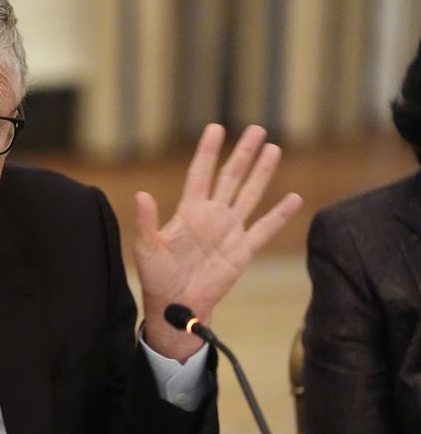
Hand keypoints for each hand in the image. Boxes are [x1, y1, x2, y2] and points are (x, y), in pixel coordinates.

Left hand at [133, 124, 301, 361]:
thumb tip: (141, 195)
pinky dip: (279, 215)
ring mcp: (229, 231)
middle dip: (243, 153)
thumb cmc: (157, 276)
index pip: (201, 173)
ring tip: (273, 149)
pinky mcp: (242, 251)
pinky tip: (293, 198)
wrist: (176, 306)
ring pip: (249, 195)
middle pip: (231, 177)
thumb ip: (145, 221)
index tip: (216, 127)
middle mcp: (212, 216)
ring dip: (262, 173)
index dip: (208, 151)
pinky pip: (264, 229)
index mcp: (189, 212)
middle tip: (257, 129)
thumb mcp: (146, 248)